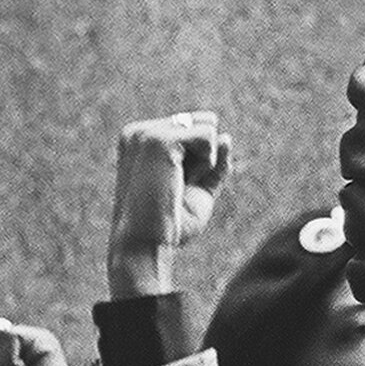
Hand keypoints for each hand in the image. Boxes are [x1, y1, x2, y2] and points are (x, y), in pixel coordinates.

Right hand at [109, 113, 232, 297]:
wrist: (147, 244)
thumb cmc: (169, 224)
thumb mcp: (199, 189)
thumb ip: (214, 163)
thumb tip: (226, 137)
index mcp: (140, 140)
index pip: (193, 128)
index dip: (198, 160)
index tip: (175, 187)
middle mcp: (138, 131)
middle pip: (204, 121)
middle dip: (203, 155)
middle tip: (178, 186)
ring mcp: (145, 133)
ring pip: (208, 125)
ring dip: (204, 160)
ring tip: (178, 185)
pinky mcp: (158, 140)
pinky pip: (208, 135)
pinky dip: (206, 163)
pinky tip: (182, 181)